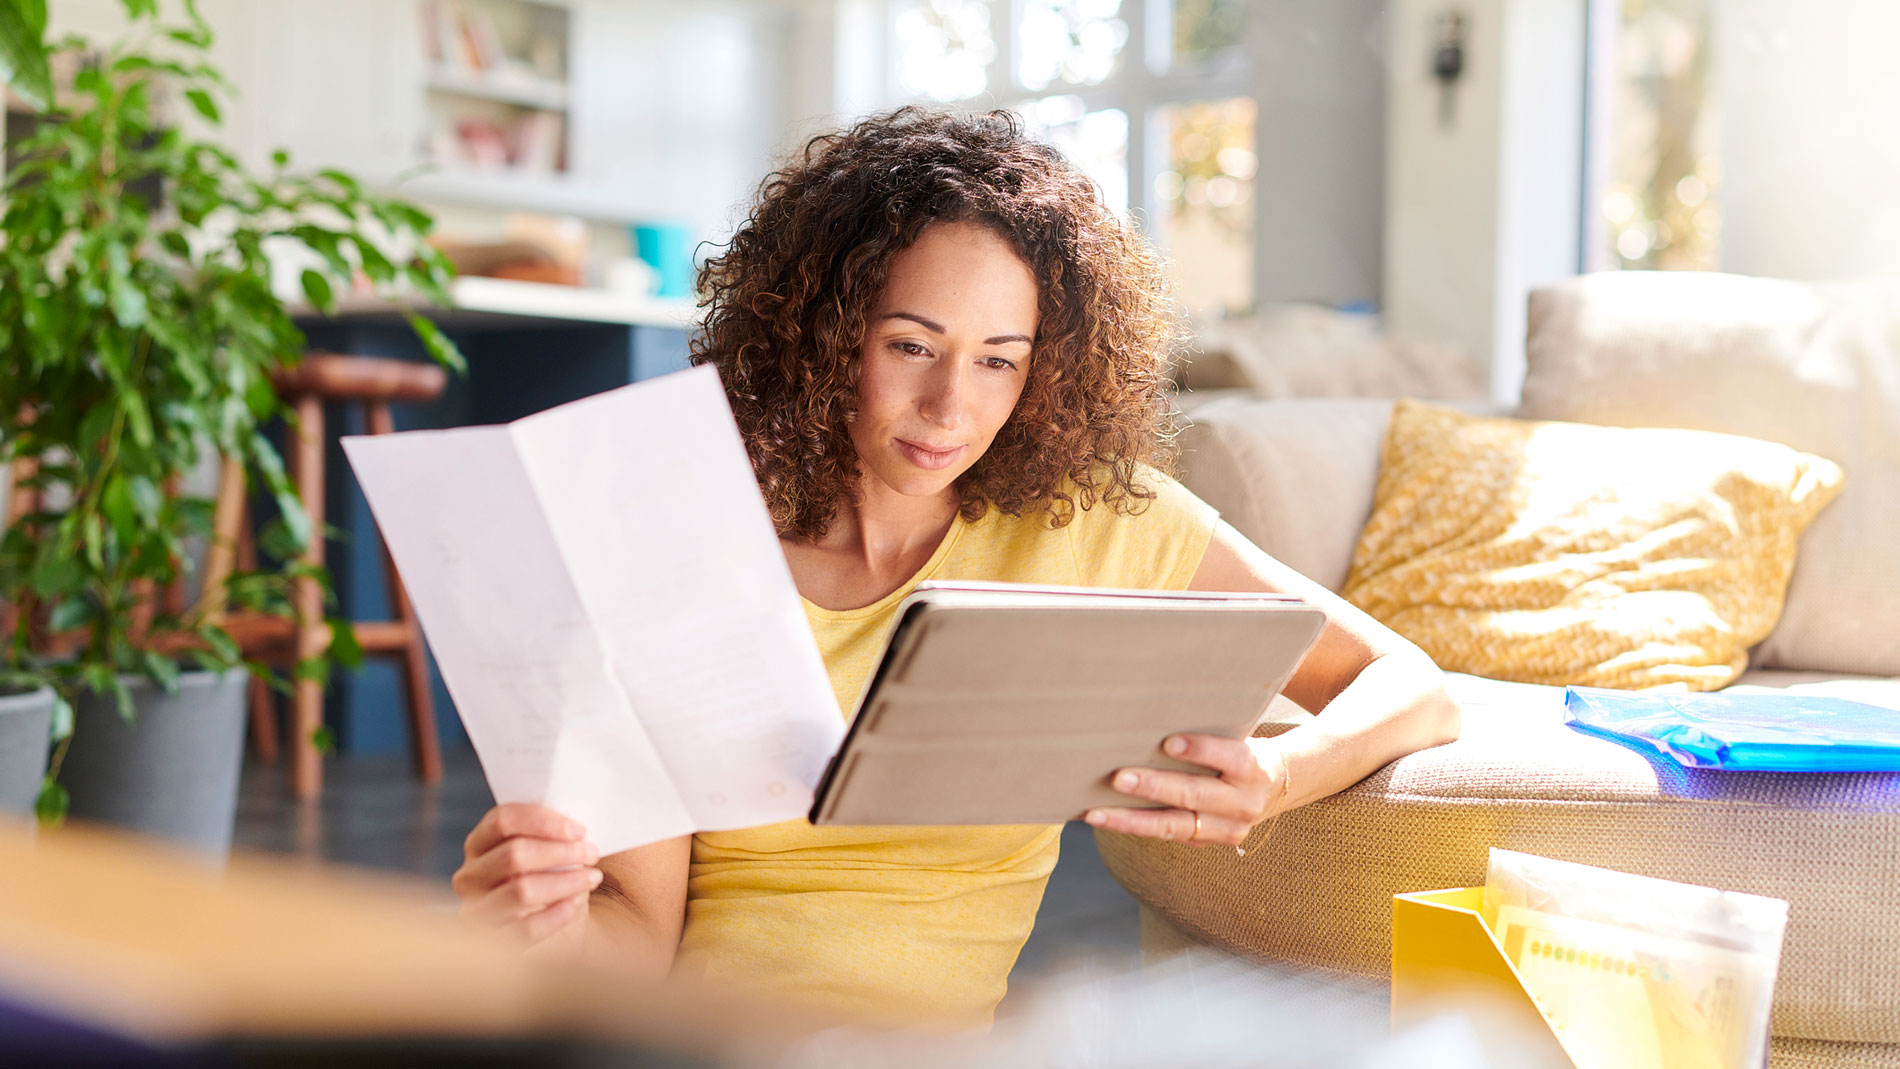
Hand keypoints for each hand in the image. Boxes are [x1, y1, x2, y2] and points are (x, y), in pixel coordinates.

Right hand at [452, 803, 602, 946]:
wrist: (549, 927)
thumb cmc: (549, 878)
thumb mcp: (545, 852)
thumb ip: (552, 834)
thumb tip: (577, 828)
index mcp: (479, 843)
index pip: (502, 820)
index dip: (543, 821)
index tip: (580, 830)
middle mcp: (469, 876)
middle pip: (514, 855)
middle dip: (560, 852)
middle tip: (592, 853)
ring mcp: (475, 910)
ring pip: (521, 891)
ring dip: (565, 882)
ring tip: (592, 878)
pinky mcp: (491, 942)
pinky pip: (526, 928)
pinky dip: (556, 915)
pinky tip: (575, 905)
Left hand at [1084, 734, 1287, 847]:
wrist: (1275, 786)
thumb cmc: (1241, 748)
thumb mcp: (1239, 734)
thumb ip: (1210, 729)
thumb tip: (1156, 711)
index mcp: (1253, 767)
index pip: (1228, 756)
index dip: (1199, 750)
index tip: (1167, 742)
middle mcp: (1243, 802)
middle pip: (1194, 795)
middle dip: (1153, 787)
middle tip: (1117, 778)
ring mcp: (1227, 828)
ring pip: (1175, 827)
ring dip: (1132, 820)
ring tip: (1096, 812)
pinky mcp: (1209, 843)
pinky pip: (1169, 837)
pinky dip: (1135, 828)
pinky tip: (1106, 819)